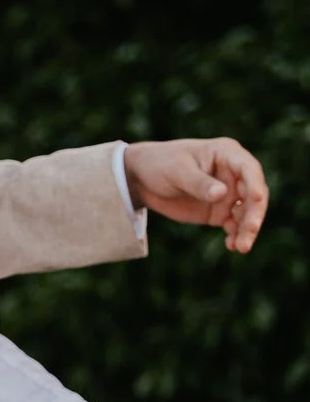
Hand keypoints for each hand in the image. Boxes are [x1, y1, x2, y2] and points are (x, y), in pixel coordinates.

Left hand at [121, 137, 267, 253]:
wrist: (143, 179)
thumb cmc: (161, 164)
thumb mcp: (177, 171)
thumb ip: (198, 183)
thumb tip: (222, 193)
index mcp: (226, 153)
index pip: (249, 168)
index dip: (255, 184)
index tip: (257, 199)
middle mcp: (233, 174)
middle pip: (253, 193)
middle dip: (254, 213)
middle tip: (251, 231)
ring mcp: (228, 194)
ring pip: (247, 212)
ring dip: (247, 229)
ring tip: (242, 247)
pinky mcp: (219, 211)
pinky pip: (234, 224)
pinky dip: (235, 235)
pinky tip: (231, 246)